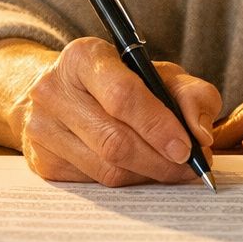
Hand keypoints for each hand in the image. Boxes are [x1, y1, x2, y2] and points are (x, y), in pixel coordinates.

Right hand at [10, 36, 221, 186]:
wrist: (63, 92)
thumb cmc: (119, 81)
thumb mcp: (159, 73)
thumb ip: (190, 94)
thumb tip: (201, 134)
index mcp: (83, 58)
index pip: (122, 96)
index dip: (158, 126)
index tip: (187, 148)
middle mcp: (54, 90)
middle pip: (114, 140)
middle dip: (160, 160)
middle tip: (190, 168)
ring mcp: (42, 128)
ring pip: (106, 168)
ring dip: (147, 175)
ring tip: (171, 169)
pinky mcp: (43, 161)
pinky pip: (95, 183)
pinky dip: (127, 182)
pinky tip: (142, 171)